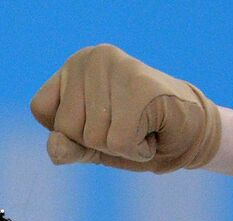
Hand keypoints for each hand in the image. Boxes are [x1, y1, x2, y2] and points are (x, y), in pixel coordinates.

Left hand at [29, 44, 220, 173]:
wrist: (189, 133)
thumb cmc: (135, 135)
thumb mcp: (91, 146)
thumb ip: (67, 147)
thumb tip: (54, 146)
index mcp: (73, 65)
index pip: (43, 110)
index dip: (69, 131)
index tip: (101, 121)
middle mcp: (91, 57)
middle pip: (67, 127)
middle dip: (97, 142)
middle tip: (126, 125)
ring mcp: (116, 67)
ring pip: (93, 136)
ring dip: (119, 147)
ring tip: (140, 127)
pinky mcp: (139, 86)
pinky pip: (119, 142)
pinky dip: (136, 150)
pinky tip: (151, 131)